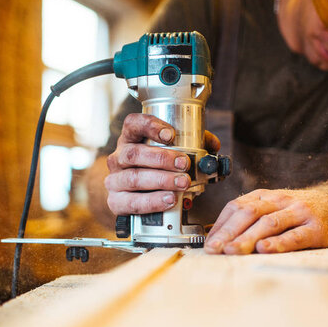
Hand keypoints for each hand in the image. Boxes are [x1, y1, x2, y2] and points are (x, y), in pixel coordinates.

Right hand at [105, 113, 219, 214]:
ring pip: (134, 178)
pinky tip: (170, 199)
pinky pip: (133, 202)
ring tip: (183, 183)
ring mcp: (115, 180)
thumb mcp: (168, 154)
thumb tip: (212, 145)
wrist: (133, 197)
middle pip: (134, 154)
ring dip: (162, 180)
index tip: (170, 135)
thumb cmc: (153, 171)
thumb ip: (191, 145)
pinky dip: (153, 202)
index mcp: (130, 140)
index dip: (150, 126)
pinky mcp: (116, 202)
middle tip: (184, 163)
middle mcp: (119, 158)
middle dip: (162, 158)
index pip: (133, 124)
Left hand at [204, 188, 327, 253]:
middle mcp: (280, 201)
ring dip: (248, 238)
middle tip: (215, 249)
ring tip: (232, 251)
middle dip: (229, 232)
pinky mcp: (316, 228)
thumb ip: (250, 219)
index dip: (220, 225)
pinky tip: (265, 249)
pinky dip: (278, 243)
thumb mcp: (274, 207)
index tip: (209, 243)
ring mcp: (299, 212)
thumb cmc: (299, 211)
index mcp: (265, 196)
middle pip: (249, 213)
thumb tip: (219, 238)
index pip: (236, 206)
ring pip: (269, 223)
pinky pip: (295, 235)